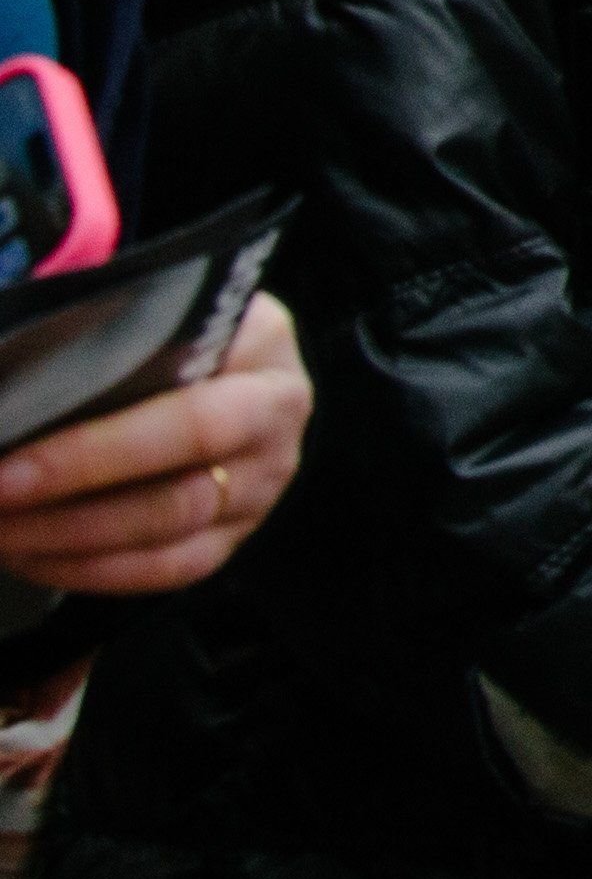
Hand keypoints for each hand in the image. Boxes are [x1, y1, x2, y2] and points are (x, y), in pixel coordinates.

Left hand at [0, 295, 306, 597]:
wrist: (200, 348)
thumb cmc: (154, 323)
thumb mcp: (145, 307)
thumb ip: (96, 336)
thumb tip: (15, 383)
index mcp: (262, 346)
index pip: (186, 416)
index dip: (92, 452)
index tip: (6, 466)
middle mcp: (277, 420)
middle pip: (179, 487)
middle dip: (69, 504)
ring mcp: (263, 483)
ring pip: (168, 533)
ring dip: (67, 540)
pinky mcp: (236, 531)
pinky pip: (170, 570)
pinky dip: (91, 571)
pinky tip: (29, 555)